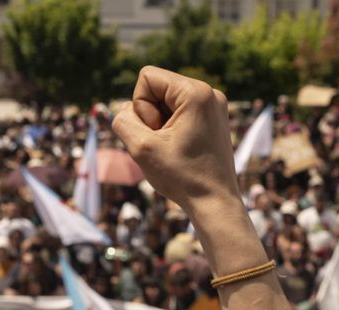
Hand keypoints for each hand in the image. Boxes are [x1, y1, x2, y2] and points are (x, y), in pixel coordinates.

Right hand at [112, 66, 235, 215]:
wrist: (215, 203)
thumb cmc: (182, 177)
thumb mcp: (141, 147)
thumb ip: (123, 120)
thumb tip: (125, 108)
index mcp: (196, 92)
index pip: (147, 77)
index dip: (141, 106)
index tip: (156, 133)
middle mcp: (210, 92)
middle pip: (158, 88)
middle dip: (152, 115)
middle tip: (165, 144)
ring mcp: (214, 106)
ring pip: (167, 102)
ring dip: (161, 124)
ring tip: (173, 148)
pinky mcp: (214, 120)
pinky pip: (180, 113)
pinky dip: (172, 129)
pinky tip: (180, 150)